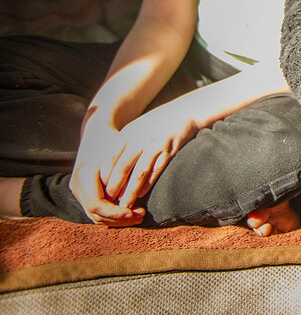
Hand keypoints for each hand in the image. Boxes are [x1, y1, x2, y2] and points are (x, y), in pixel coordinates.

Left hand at [69, 102, 200, 225]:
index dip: (105, 175)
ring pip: (139, 173)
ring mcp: (155, 144)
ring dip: (130, 191)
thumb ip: (124, 144)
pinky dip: (148, 184)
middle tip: (110, 201)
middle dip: (114, 186)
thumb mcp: (136, 128)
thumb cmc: (157, 122)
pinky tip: (142, 194)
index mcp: (128, 133)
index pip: (110, 158)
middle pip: (122, 167)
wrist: (183, 111)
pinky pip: (156, 171)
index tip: (101, 188)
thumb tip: (110, 167)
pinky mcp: (169, 150)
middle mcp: (139, 139)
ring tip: (125, 204)